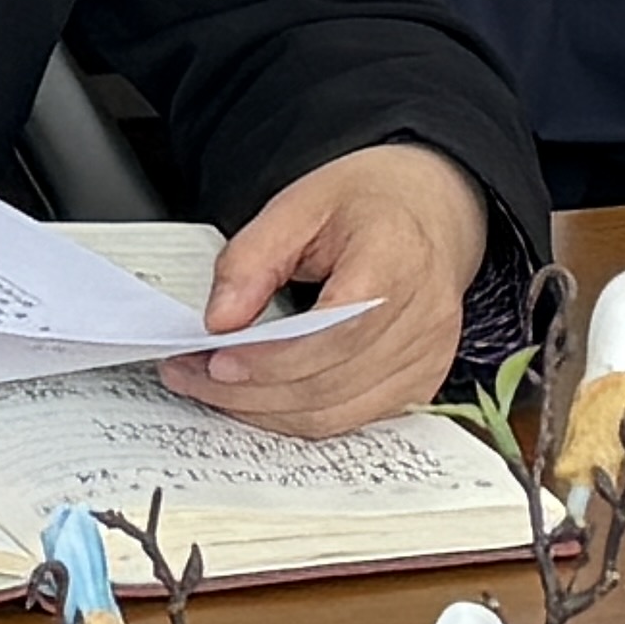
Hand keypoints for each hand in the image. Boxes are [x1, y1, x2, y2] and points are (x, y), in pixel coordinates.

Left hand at [164, 143, 486, 436]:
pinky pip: (351, 420)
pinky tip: (259, 398)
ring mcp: (427, 359)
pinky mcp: (420, 385)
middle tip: (192, 374)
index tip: (215, 359)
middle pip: (330, 381)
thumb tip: (219, 321)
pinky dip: (298, 416)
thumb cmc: (370, 203)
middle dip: (251, 389)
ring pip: (337, 413)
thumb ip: (254, 258)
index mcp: (396, 260)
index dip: (272, 358)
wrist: (432, 209)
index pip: (334, 331)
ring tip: (214, 387)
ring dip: (266, 411)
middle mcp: (422, 319)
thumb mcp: (300, 203)